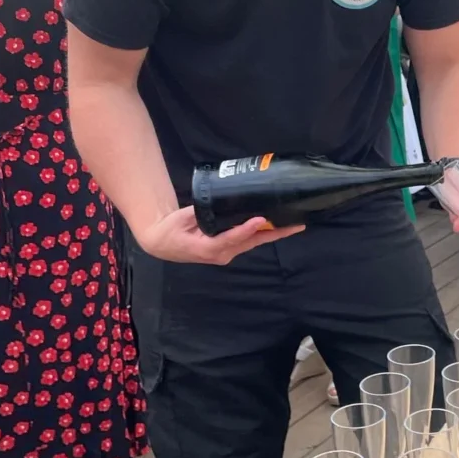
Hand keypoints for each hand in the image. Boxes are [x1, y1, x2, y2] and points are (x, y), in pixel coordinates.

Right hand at [134, 206, 304, 264]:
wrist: (161, 243)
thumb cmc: (170, 230)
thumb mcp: (181, 218)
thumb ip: (198, 212)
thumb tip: (217, 203)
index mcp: (207, 248)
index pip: (232, 238)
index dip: (247, 229)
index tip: (261, 219)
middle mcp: (221, 254)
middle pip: (252, 242)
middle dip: (275, 233)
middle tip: (296, 225)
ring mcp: (226, 254)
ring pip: (253, 243)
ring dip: (274, 234)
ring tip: (294, 225)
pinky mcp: (228, 250)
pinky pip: (248, 242)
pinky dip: (263, 234)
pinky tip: (277, 226)